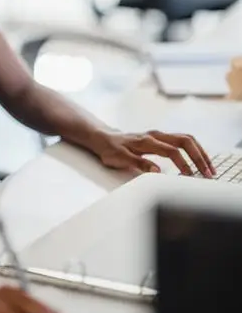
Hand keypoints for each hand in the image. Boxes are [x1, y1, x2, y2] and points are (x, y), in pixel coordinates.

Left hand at [95, 130, 214, 177]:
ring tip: (209, 167)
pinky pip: (182, 140)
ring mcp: (159, 135)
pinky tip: (198, 160)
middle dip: (199, 156)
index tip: (190, 176)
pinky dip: (193, 149)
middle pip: (185, 140)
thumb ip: (138, 164)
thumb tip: (157, 170)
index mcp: (147, 141)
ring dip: (199, 152)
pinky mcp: (160, 138)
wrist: (103, 138)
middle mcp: (155, 135)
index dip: (183, 164)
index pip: (172, 151)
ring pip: (186, 139)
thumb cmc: (110, 149)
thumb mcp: (120, 159)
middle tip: (209, 172)